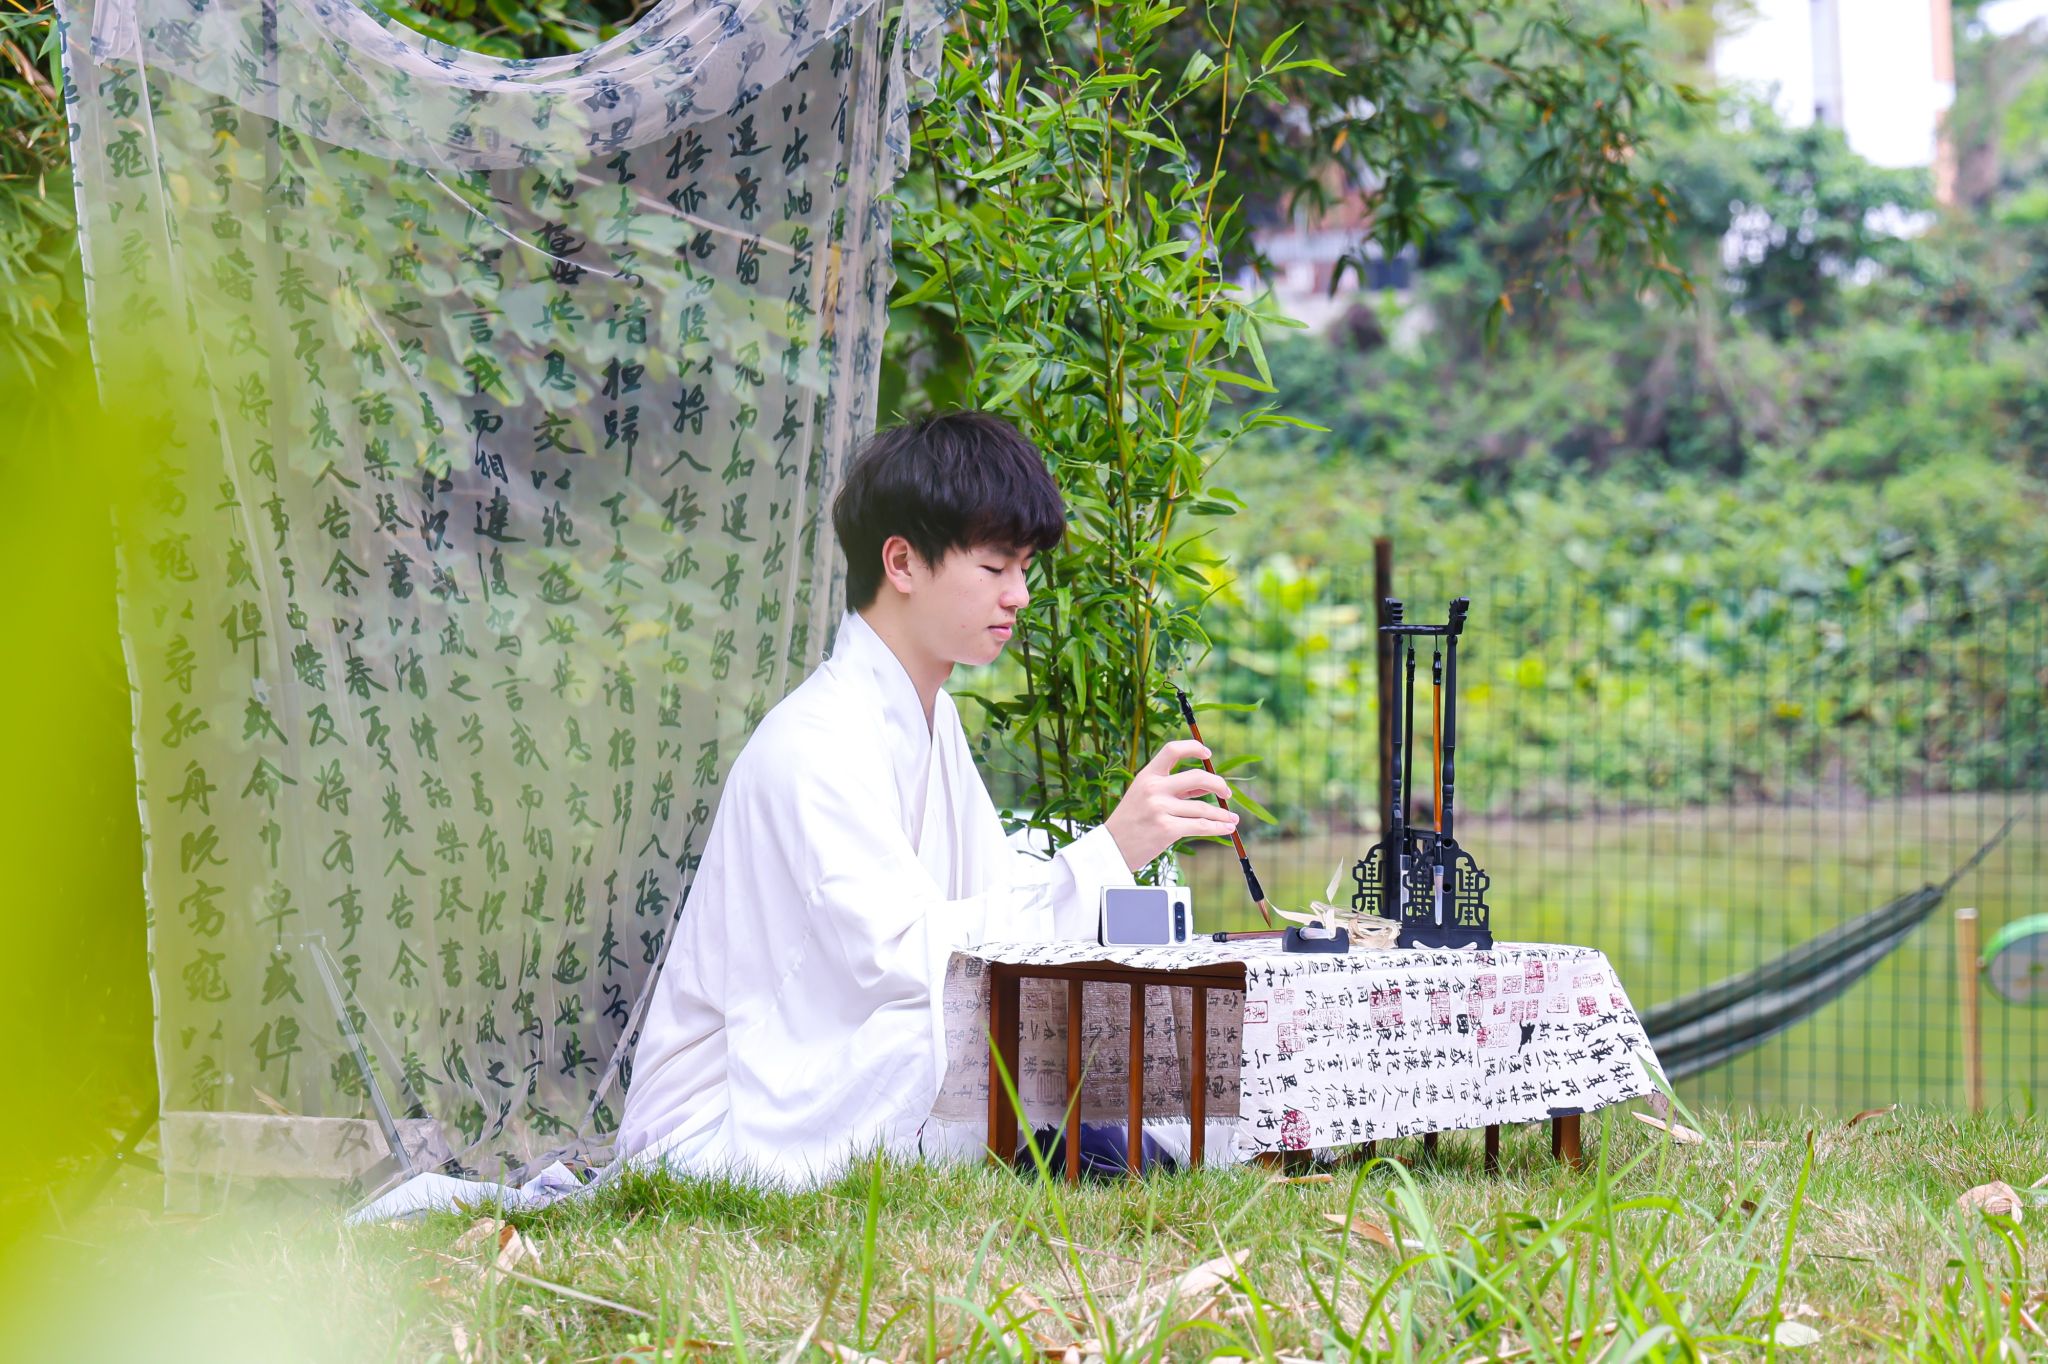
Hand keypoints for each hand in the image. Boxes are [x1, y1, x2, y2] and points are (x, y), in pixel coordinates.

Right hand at [1103, 739, 1238, 871]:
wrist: (1111, 848)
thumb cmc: (1132, 820)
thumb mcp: (1146, 795)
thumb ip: (1175, 788)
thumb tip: (1208, 786)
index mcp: (1147, 775)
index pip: (1172, 750)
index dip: (1193, 747)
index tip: (1207, 754)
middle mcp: (1154, 788)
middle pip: (1197, 777)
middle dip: (1219, 784)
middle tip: (1227, 792)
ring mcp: (1160, 808)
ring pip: (1203, 808)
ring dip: (1222, 814)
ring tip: (1232, 818)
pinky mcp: (1167, 829)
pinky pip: (1200, 826)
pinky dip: (1217, 827)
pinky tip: (1226, 828)